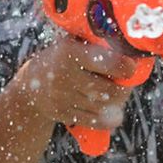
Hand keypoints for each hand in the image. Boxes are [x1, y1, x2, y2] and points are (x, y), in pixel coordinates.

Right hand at [20, 37, 138, 129]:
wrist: (30, 86)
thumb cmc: (61, 58)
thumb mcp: (71, 43)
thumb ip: (95, 41)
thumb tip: (128, 41)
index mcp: (69, 53)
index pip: (106, 62)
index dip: (125, 66)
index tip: (132, 65)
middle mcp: (65, 77)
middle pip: (108, 90)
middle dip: (124, 88)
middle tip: (127, 82)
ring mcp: (63, 99)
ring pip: (103, 107)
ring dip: (118, 102)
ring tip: (119, 93)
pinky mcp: (63, 115)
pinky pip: (95, 121)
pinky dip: (110, 118)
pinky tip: (115, 112)